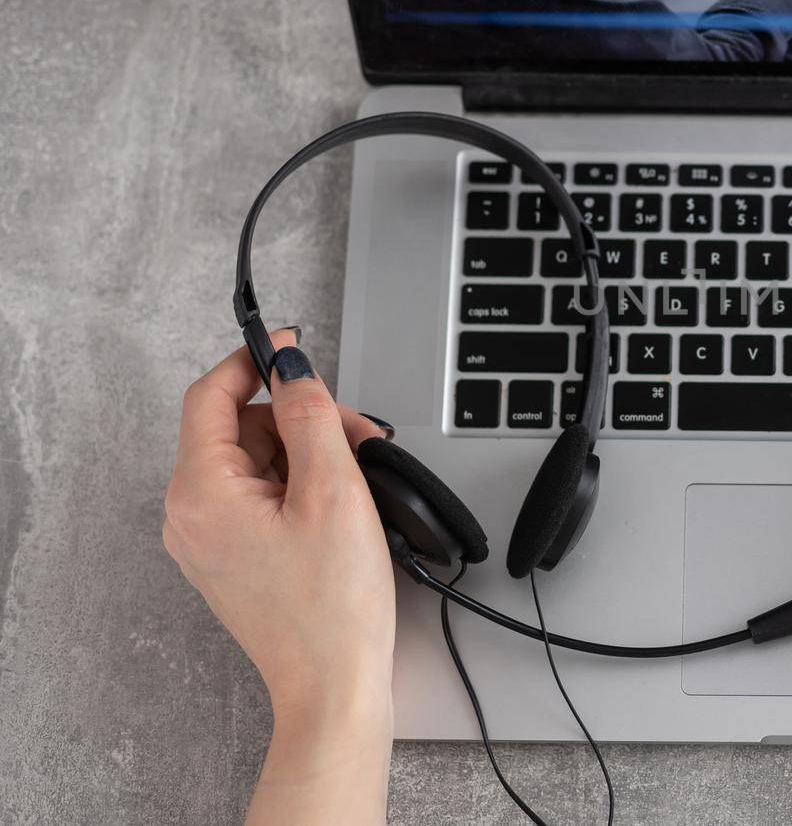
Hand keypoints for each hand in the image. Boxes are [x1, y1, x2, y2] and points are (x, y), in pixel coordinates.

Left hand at [164, 331, 392, 824]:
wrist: (335, 686)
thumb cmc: (333, 607)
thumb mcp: (334, 490)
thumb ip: (311, 416)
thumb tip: (293, 369)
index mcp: (201, 493)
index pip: (212, 396)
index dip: (253, 360)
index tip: (291, 345)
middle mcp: (191, 515)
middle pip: (240, 427)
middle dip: (300, 417)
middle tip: (357, 432)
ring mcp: (209, 540)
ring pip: (255, 461)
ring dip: (308, 452)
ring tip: (360, 473)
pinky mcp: (233, 558)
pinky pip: (259, 496)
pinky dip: (300, 484)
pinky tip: (342, 502)